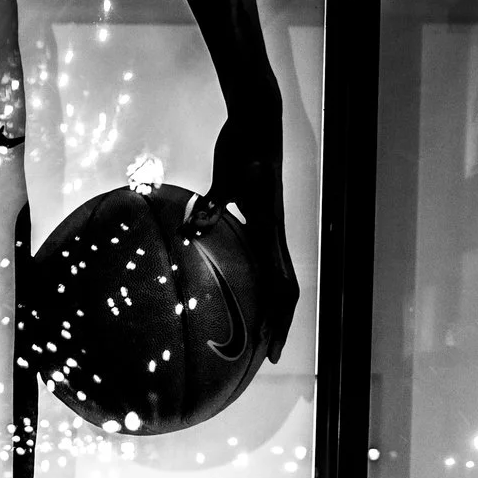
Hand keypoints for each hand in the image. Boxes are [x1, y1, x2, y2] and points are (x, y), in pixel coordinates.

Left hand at [190, 116, 298, 364]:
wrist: (257, 122)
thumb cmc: (243, 145)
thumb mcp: (227, 175)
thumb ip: (213, 203)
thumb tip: (192, 230)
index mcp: (270, 231)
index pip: (281, 286)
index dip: (278, 321)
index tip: (270, 349)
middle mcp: (274, 235)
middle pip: (285, 291)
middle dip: (279, 325)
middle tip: (266, 355)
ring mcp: (268, 229)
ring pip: (277, 277)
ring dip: (271, 306)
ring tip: (257, 332)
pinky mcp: (258, 220)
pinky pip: (259, 259)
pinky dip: (254, 280)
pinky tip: (234, 288)